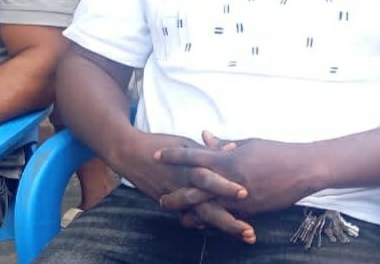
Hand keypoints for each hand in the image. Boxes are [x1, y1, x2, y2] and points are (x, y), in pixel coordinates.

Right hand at [114, 131, 253, 242]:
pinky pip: (191, 217)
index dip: (226, 187)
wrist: (129, 154)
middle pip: (208, 208)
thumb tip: (233, 148)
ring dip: (225, 226)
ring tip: (245, 234)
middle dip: (230, 222)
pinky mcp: (171, 205)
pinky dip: (207, 223)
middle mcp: (183, 187)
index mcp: (187, 167)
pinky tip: (224, 230)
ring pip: (202, 217)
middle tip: (250, 232)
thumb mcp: (186, 144)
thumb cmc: (160, 145)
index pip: (209, 179)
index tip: (246, 193)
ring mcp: (176, 198)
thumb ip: (210, 151)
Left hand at [156, 132, 314, 215]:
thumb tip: (204, 136)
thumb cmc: (276, 152)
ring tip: (178, 215)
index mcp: (228, 159)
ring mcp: (239, 199)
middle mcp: (230, 180)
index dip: (174, 155)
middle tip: (160, 197)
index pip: (194, 156)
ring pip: (207, 209)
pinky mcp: (249, 212)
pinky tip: (203, 222)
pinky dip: (212, 219)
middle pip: (194, 188)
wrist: (303, 170)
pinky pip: (226, 217)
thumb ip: (224, 144)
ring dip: (191, 212)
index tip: (157, 154)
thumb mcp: (248, 144)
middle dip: (176, 193)